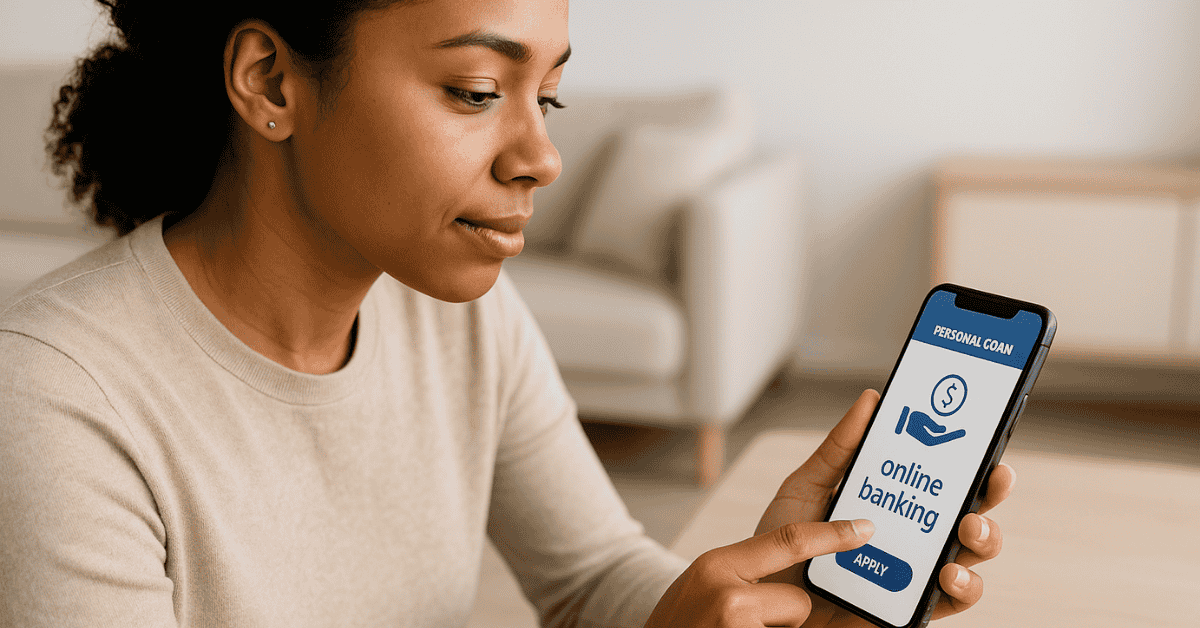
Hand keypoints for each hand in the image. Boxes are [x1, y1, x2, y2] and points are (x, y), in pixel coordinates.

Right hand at [645, 519, 874, 627]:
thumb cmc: (681, 622)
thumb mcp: (704, 582)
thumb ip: (742, 570)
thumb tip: (797, 557)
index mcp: (716, 566)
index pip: (788, 541)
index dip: (832, 535)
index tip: (866, 529)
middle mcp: (728, 598)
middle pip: (797, 602)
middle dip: (784, 617)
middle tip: (744, 624)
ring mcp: (738, 627)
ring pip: (793, 627)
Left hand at [754, 390, 1015, 626]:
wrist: (763, 600)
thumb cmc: (784, 545)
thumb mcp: (806, 488)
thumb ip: (838, 449)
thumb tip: (870, 400)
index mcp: (893, 500)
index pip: (941, 476)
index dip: (971, 457)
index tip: (984, 437)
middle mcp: (912, 533)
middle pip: (969, 509)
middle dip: (990, 492)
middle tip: (991, 477)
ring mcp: (915, 570)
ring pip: (971, 553)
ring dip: (984, 537)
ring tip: (967, 527)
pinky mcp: (910, 607)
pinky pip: (953, 600)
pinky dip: (963, 587)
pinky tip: (946, 573)